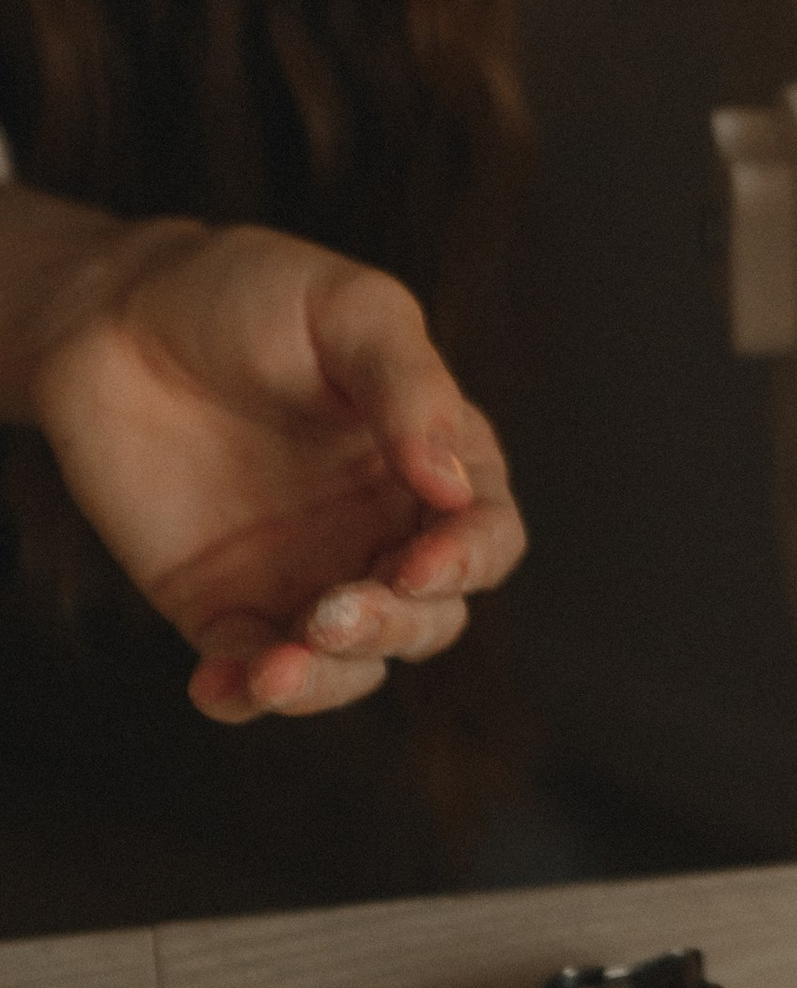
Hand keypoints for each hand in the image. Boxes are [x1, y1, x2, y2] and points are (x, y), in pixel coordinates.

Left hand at [23, 215, 522, 722]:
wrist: (116, 316)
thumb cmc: (250, 293)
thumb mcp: (348, 309)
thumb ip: (408, 387)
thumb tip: (455, 485)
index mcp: (433, 459)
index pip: (487, 535)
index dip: (469, 559)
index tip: (422, 560)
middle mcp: (381, 528)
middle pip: (429, 616)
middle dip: (394, 626)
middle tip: (336, 608)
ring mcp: (306, 576)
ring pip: (350, 665)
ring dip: (327, 679)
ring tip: (277, 666)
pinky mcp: (224, 607)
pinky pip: (250, 672)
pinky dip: (244, 695)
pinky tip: (220, 685)